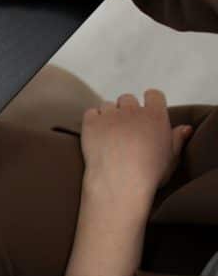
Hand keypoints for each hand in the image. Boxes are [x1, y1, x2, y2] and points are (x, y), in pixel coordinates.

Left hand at [80, 90, 190, 216]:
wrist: (120, 180)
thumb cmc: (149, 173)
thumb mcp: (171, 158)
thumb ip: (177, 139)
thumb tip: (185, 128)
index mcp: (155, 116)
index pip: (154, 95)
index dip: (150, 102)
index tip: (147, 112)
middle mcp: (132, 110)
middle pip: (127, 98)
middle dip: (127, 110)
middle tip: (126, 128)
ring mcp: (110, 114)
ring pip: (108, 105)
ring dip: (109, 115)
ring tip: (110, 134)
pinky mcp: (91, 121)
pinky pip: (91, 112)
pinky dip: (93, 120)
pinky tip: (96, 134)